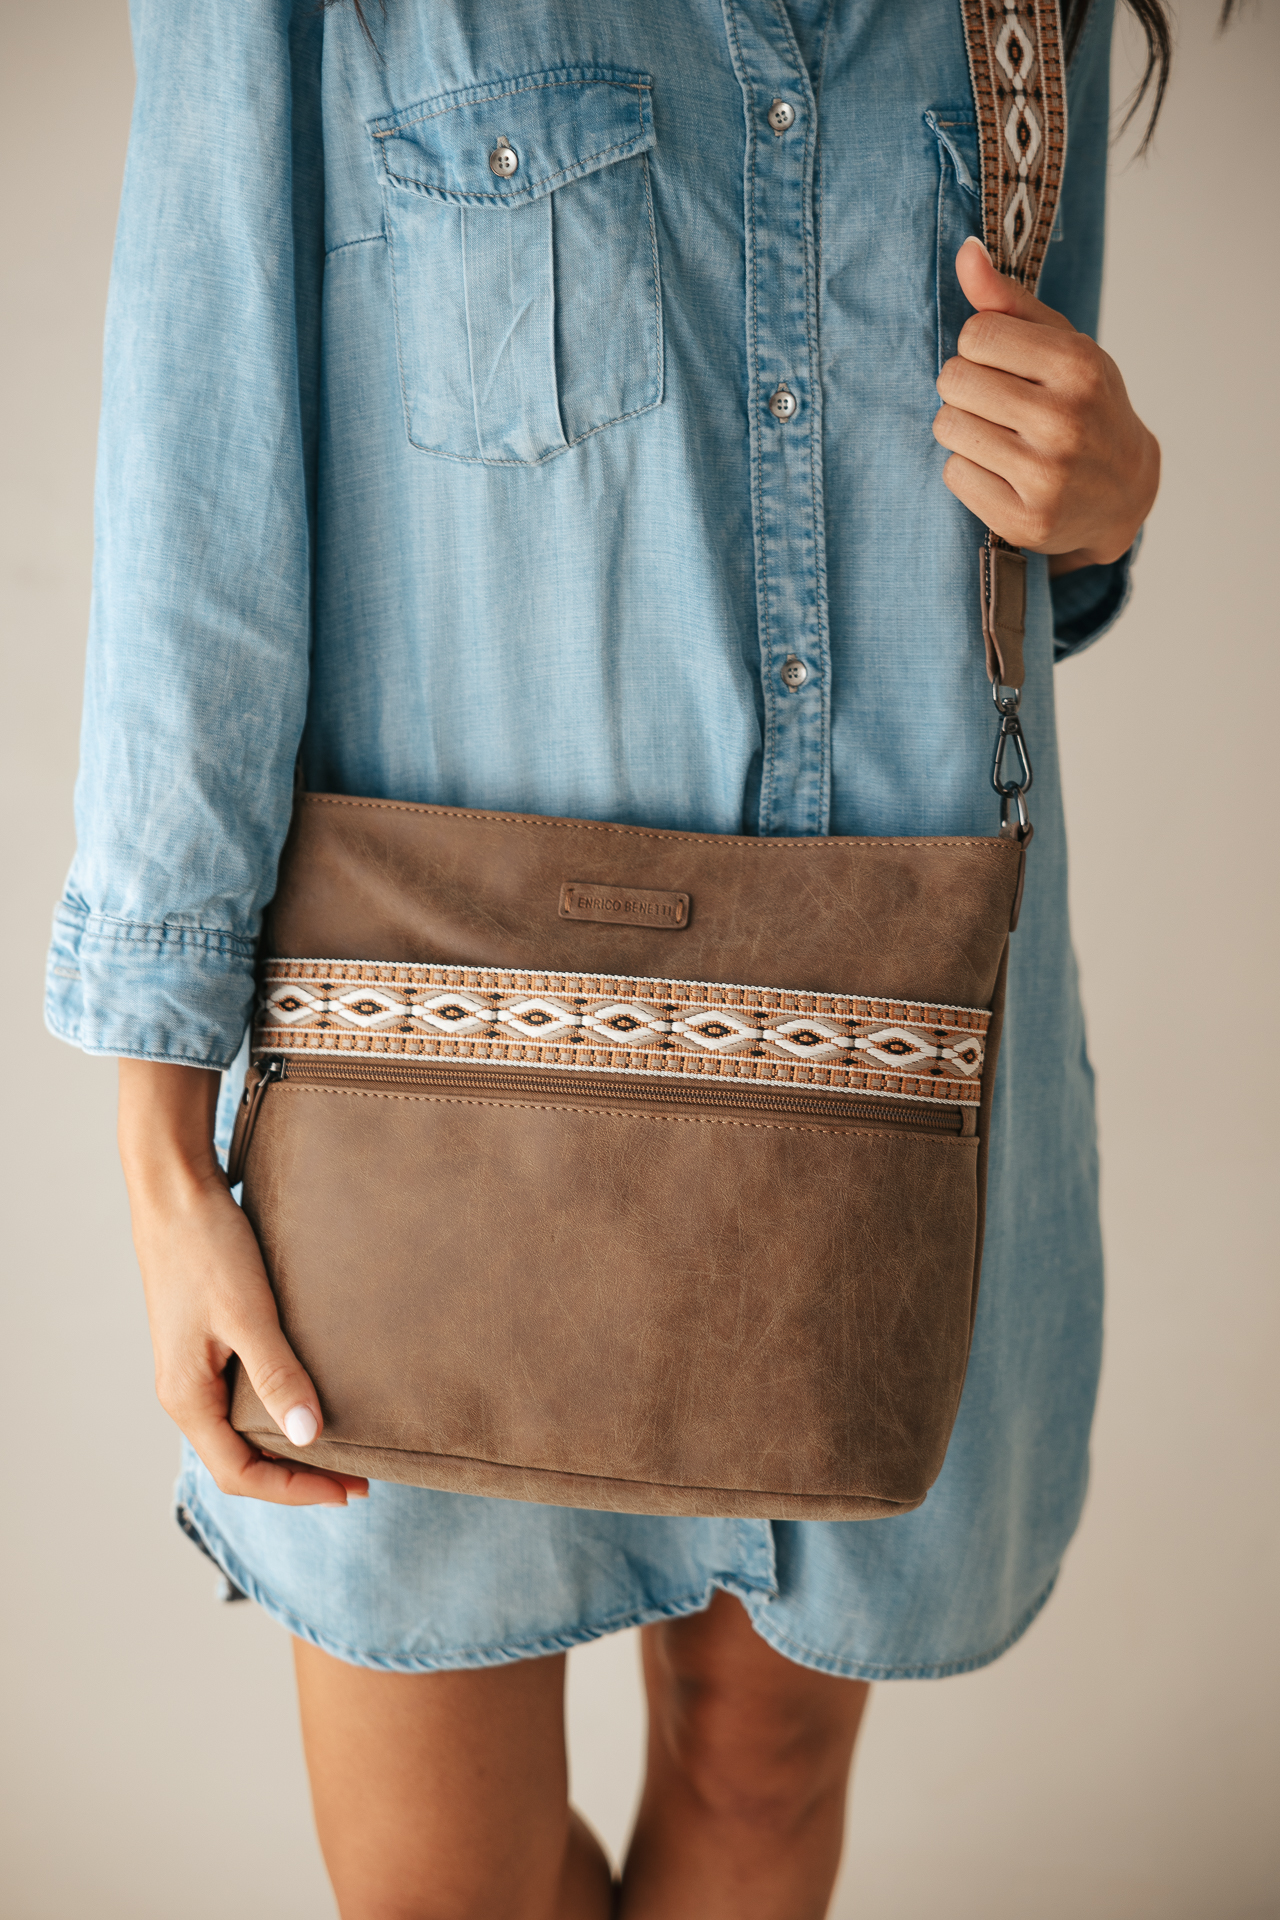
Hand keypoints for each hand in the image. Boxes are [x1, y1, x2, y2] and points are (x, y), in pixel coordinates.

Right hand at [118, 1060, 367, 1506]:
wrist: (175, 1193)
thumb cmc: (207, 1248)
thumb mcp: (248, 1314)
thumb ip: (278, 1376)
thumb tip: (309, 1436)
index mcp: (187, 1398)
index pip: (240, 1474)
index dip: (296, 1490)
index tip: (350, 1488)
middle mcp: (185, 1393)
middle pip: (241, 1460)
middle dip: (298, 1475)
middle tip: (358, 1475)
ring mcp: (192, 1369)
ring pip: (241, 1430)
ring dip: (289, 1444)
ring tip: (341, 1444)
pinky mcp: (205, 1344)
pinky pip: (240, 1398)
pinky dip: (277, 1410)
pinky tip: (311, 1397)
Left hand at [934, 236, 1158, 574]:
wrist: (1124, 490)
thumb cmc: (1085, 405)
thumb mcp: (1061, 345)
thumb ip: (1008, 301)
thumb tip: (965, 252)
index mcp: (1077, 366)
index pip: (976, 334)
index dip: (980, 346)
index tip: (1005, 364)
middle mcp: (1064, 420)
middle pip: (954, 380)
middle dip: (966, 387)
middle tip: (998, 403)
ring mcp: (1045, 475)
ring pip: (947, 427)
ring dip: (962, 428)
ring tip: (997, 435)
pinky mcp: (1023, 519)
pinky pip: (953, 474)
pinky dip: (968, 470)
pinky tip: (1000, 470)